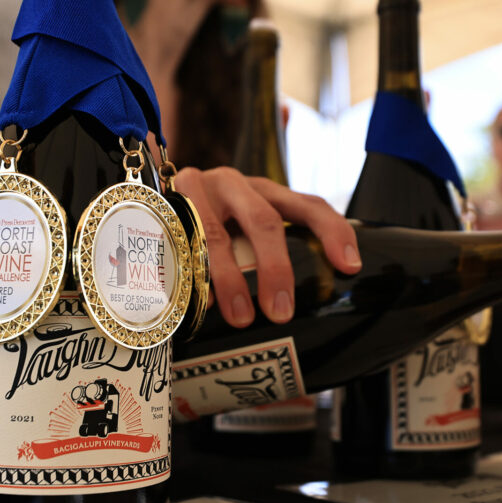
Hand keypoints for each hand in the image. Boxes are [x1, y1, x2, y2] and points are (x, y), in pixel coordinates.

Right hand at [171, 167, 360, 327]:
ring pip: (218, 235)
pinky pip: (180, 243)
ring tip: (242, 318)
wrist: (151, 194)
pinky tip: (200, 302)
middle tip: (281, 312)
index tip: (349, 267)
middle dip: (276, 269)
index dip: (334, 232)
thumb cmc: (211, 219)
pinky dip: (191, 277)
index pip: (309, 205)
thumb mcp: (244, 223)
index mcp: (265, 190)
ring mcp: (198, 189)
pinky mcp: (165, 204)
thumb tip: (302, 306)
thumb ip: (268, 248)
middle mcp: (236, 184)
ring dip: (233, 281)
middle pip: (264, 222)